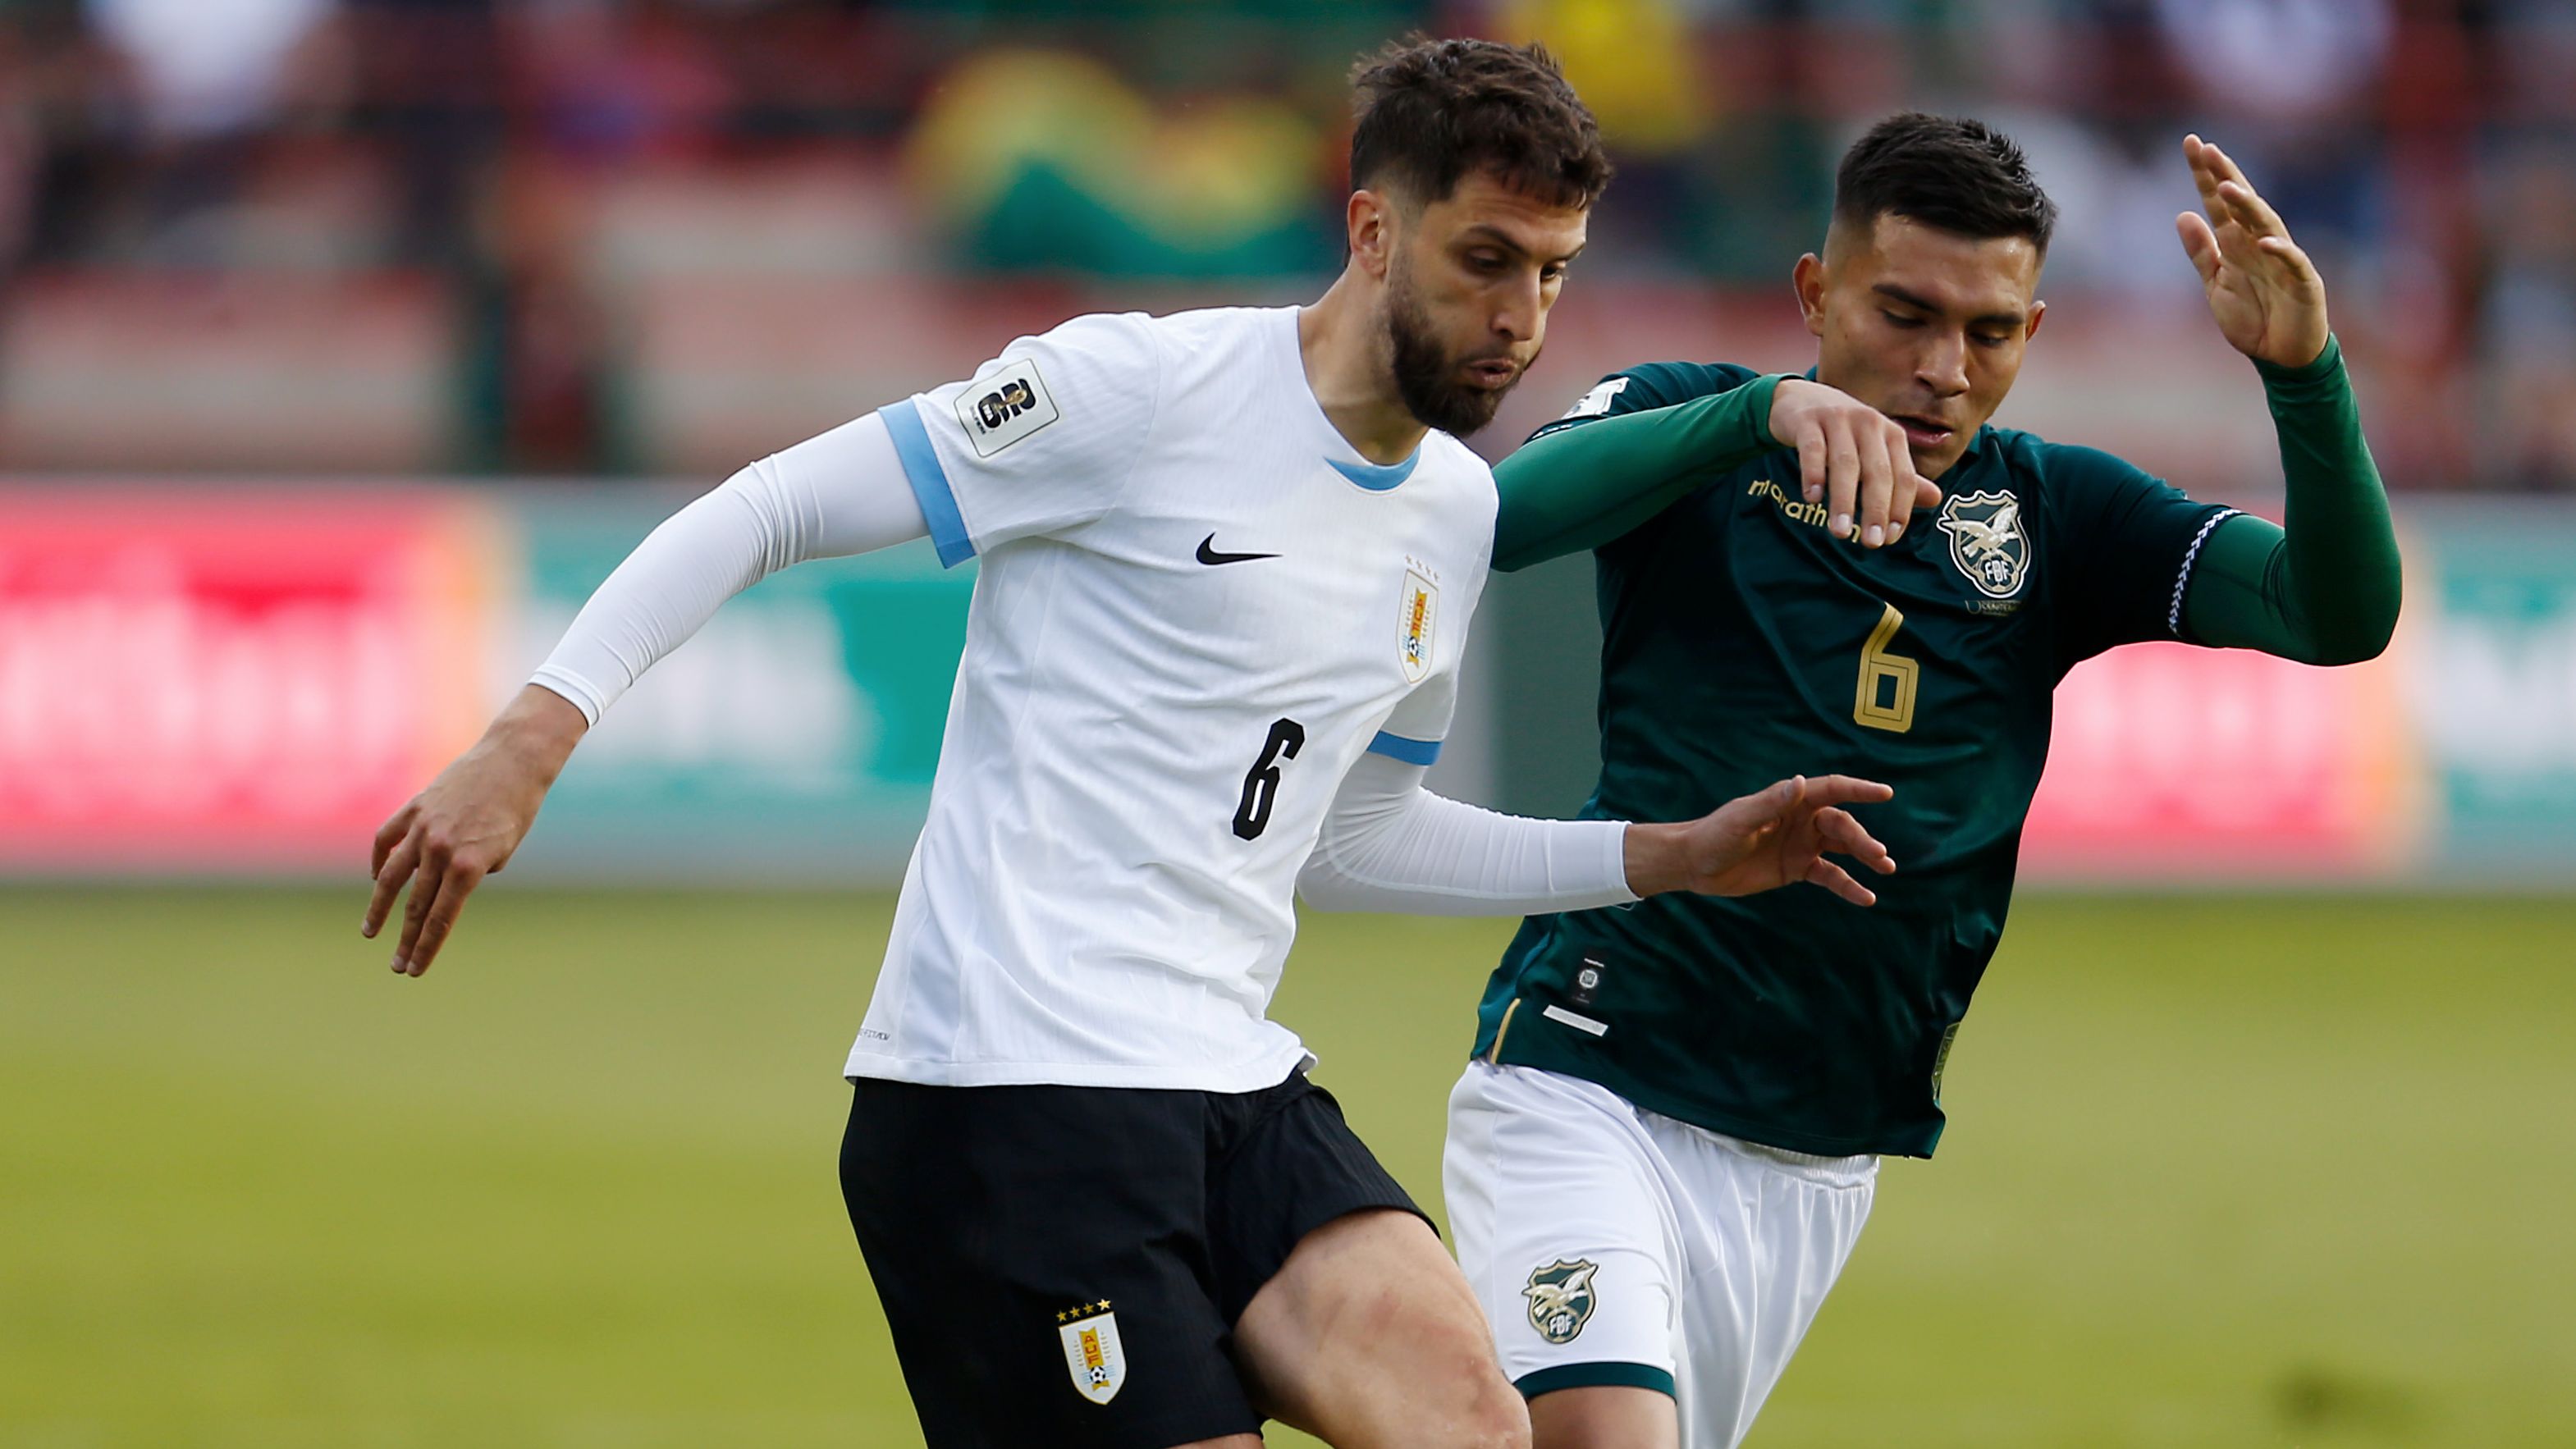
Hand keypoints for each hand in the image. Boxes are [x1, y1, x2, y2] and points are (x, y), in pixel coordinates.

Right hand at [363, 685, 586, 976]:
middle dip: (406, 940)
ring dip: (380, 908)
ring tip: (371, 931)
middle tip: (397, 966)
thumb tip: (444, 890)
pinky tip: (378, 880)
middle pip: (416, 906)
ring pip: (391, 876)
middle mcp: (441, 850)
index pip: (441, 919)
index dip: (426, 947)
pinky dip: (379, 860)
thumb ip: (472, 874)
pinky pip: (387, 840)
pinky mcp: (414, 808)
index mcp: (469, 866)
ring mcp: (423, 828)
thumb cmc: (516, 810)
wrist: (511, 762)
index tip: (414, 969)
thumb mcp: (503, 851)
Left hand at [1624, 775, 1897, 906]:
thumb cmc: (1715, 835)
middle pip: (1841, 825)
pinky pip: (1830, 876)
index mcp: (1790, 800)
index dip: (1859, 789)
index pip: (1831, 790)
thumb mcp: (1742, 820)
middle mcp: (1801, 819)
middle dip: (1862, 839)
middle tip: (1880, 856)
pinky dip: (1848, 886)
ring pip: (1842, 848)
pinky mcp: (1797, 868)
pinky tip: (1866, 898)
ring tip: (1886, 869)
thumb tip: (1799, 783)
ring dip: (1864, 856)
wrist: (1696, 865)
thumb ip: (1771, 803)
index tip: (1885, 793)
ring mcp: (1801, 844)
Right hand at [1769, 378, 1941, 547]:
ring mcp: (1838, 419)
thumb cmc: (1845, 435)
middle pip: (1877, 471)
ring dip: (1843, 500)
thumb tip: (1937, 499)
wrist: (1803, 399)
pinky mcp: (1808, 421)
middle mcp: (1869, 424)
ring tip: (1840, 531)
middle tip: (1871, 543)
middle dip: (1876, 509)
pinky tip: (1812, 499)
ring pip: (1844, 464)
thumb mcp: (1876, 453)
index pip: (1902, 476)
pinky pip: (1812, 450)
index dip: (1900, 508)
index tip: (1890, 539)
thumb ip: (1901, 478)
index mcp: (1891, 434)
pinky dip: (1813, 474)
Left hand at [2175, 134, 2329, 369]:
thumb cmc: (2251, 317)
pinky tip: (2265, 240)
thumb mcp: (2216, 285)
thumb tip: (2183, 215)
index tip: (2192, 144)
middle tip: (2207, 149)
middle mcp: (2259, 243)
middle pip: (2242, 203)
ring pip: (2266, 225)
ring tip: (2229, 187)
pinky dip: (2281, 251)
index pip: (2218, 202)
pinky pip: (2292, 262)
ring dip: (2249, 207)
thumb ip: (2201, 252)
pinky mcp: (2302, 281)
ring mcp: (2282, 259)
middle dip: (2226, 176)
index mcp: (2236, 242)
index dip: (2206, 175)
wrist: (2280, 355)